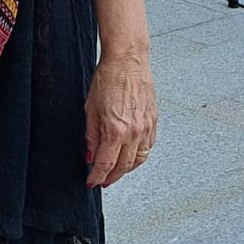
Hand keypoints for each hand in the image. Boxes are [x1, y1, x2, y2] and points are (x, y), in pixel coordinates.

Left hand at [85, 51, 157, 186]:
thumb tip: (90, 155)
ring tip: (116, 171)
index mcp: (115, 130)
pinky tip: (131, 155)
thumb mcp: (90, 108)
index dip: (96, 177)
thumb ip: (91, 135)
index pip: (105, 164)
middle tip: (102, 180)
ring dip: (126, 169)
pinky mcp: (153, 121)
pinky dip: (139, 155)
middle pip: (123, 167)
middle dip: (111, 177)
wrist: (128, 61)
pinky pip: (148, 147)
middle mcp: (133, 132)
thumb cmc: (108, 78)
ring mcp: (145, 128)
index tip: (91, 182)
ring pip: (138, 160)